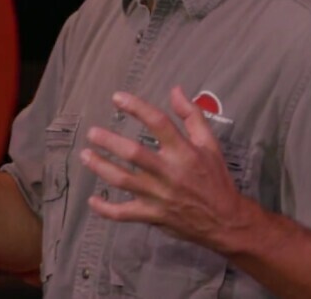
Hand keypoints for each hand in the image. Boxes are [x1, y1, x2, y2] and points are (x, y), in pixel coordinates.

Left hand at [80, 86, 251, 252]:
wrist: (225, 220)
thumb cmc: (215, 178)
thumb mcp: (210, 144)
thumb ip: (193, 116)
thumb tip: (176, 91)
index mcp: (184, 152)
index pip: (158, 123)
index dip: (137, 107)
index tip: (117, 98)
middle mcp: (169, 172)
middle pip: (133, 153)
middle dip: (109, 141)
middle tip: (92, 132)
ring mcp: (158, 196)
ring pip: (123, 180)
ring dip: (101, 167)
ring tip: (85, 155)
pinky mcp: (152, 215)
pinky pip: (123, 213)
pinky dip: (106, 209)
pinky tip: (92, 200)